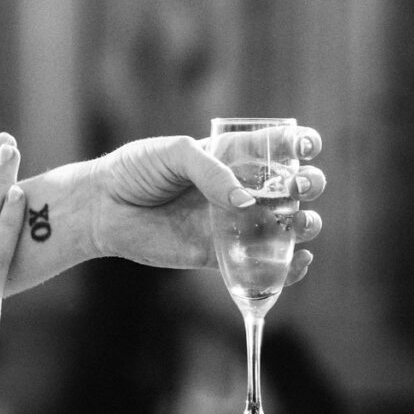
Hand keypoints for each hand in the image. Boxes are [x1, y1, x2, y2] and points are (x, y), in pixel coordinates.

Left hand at [82, 127, 324, 280]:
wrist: (103, 208)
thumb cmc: (136, 170)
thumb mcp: (174, 153)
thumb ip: (211, 170)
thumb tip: (246, 202)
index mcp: (233, 156)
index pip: (279, 147)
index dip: (302, 145)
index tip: (306, 148)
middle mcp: (240, 189)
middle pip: (293, 187)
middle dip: (310, 185)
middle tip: (299, 189)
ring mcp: (233, 224)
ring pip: (285, 226)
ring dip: (306, 225)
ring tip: (301, 224)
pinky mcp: (220, 256)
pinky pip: (260, 265)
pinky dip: (288, 268)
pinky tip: (300, 261)